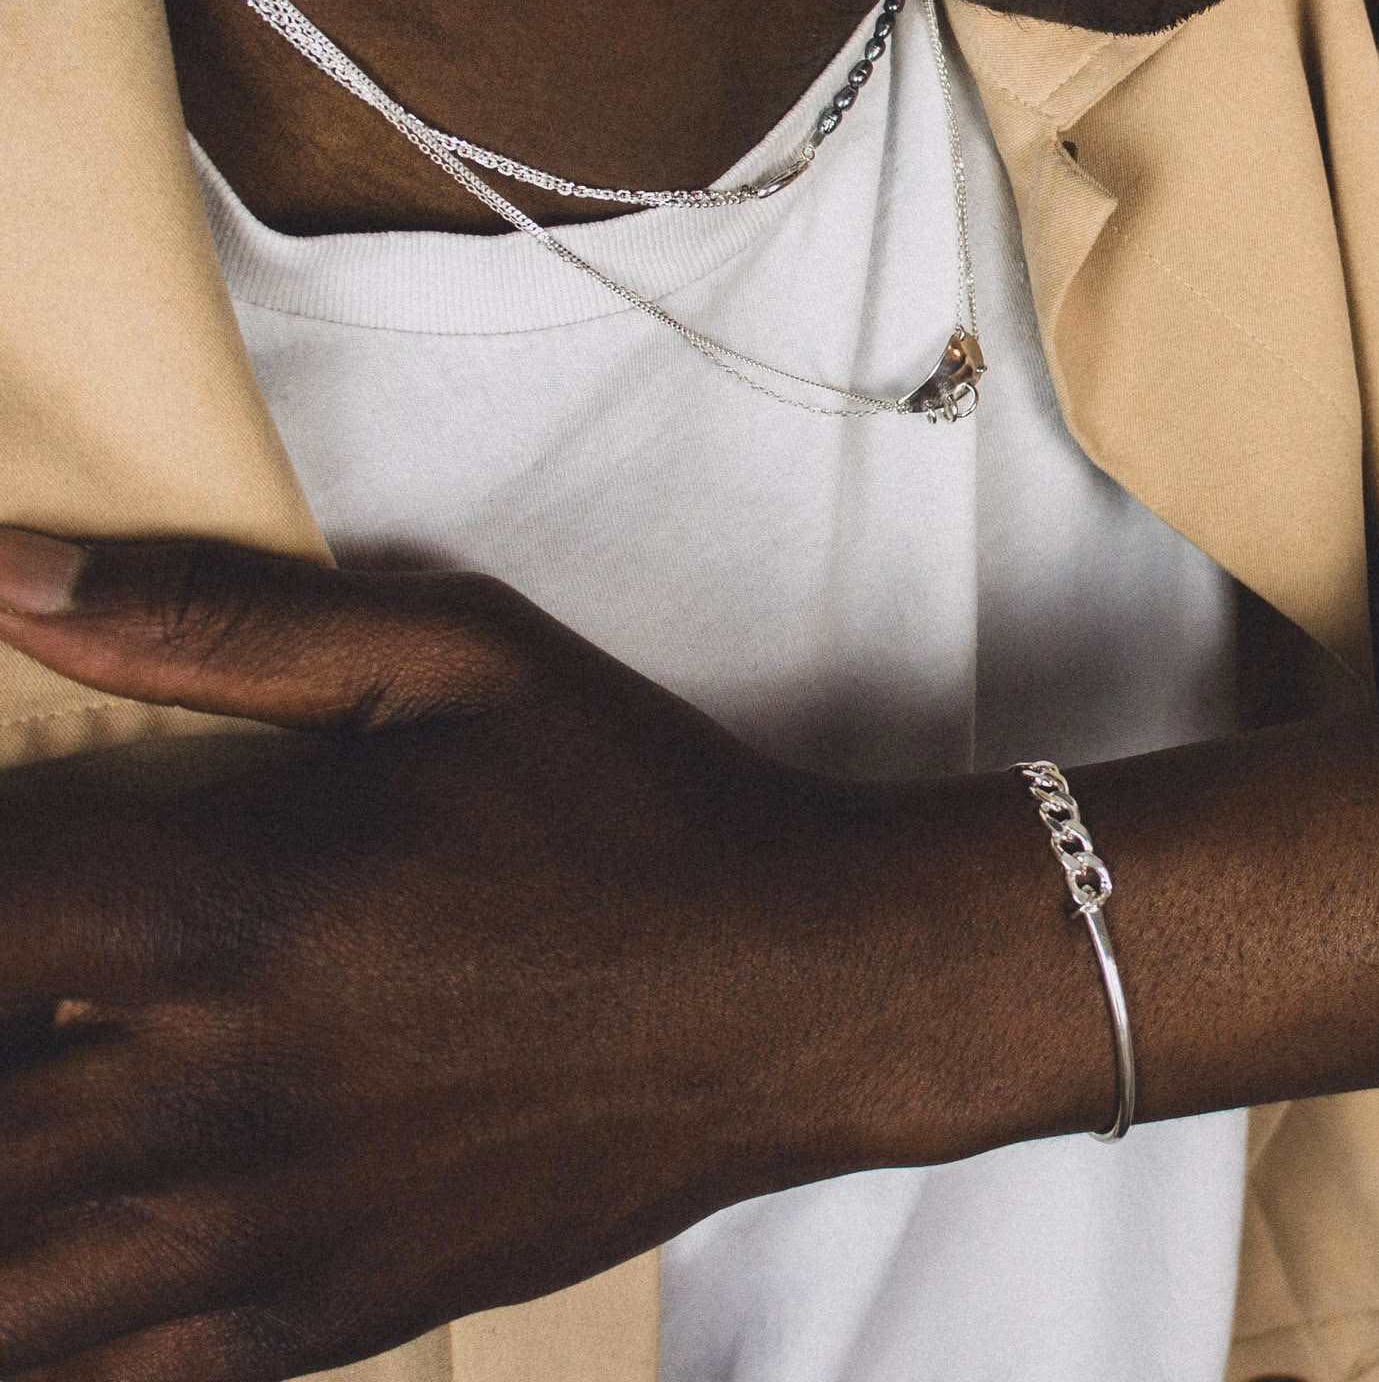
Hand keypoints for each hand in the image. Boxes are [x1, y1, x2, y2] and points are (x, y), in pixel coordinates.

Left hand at [0, 528, 1049, 1380]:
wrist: (799, 989)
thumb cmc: (632, 807)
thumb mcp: (459, 662)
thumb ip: (217, 621)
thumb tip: (10, 575)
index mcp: (232, 904)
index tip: (21, 868)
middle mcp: (212, 1097)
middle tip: (48, 982)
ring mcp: (257, 1237)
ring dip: (2, 1188)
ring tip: (57, 1091)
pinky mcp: (311, 1323)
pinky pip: (90, 1377)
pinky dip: (50, 1310)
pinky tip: (90, 1217)